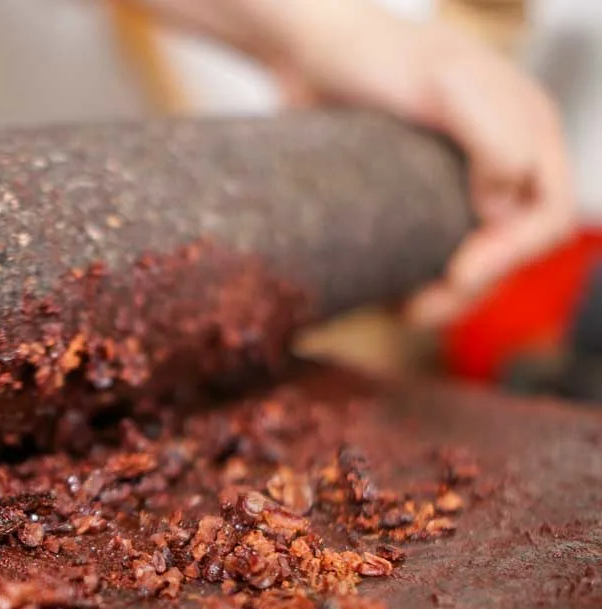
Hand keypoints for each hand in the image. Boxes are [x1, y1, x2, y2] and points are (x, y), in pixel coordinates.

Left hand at [140, 0, 576, 326]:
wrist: (308, 50)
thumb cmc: (376, 55)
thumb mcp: (444, 83)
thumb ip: (492, 135)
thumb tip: (503, 208)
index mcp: (526, 132)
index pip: (547, 214)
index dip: (512, 253)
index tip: (460, 274)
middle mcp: (498, 160)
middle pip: (508, 247)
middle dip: (472, 287)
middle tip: (419, 312)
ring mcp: (454, 180)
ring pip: (468, 256)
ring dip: (444, 294)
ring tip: (402, 312)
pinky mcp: (411, 197)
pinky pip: (427, 249)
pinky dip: (414, 277)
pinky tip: (387, 296)